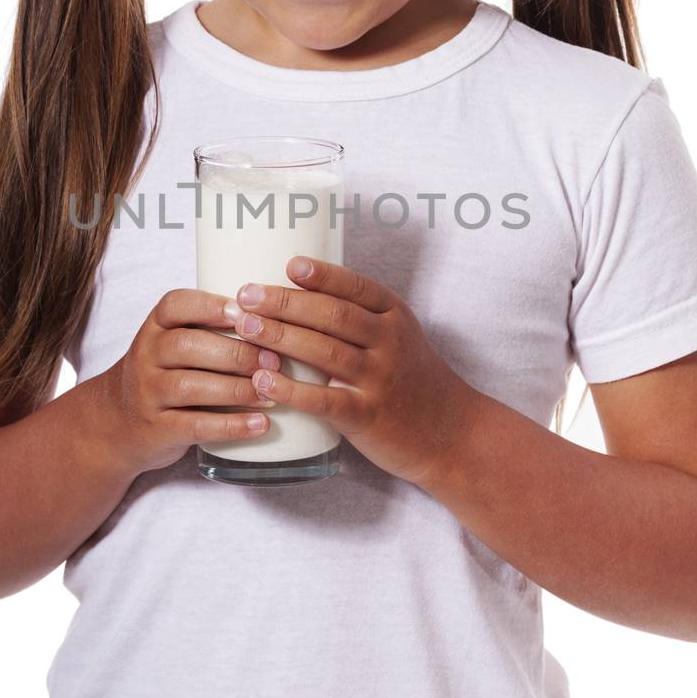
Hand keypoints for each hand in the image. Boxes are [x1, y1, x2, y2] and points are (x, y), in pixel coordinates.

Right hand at [100, 288, 274, 473]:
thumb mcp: (172, 344)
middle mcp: (146, 356)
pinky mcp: (157, 429)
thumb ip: (209, 330)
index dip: (211, 306)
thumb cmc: (163, 375)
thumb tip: (276, 321)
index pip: (175, 305)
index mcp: (155, 328)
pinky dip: (230, 425)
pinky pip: (194, 426)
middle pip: (187, 346)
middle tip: (274, 361)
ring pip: (190, 387)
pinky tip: (260, 423)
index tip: (245, 313)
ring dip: (237, 389)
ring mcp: (147, 393)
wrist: (117, 423)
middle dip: (236, 353)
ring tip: (271, 393)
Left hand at [224, 257, 476, 487]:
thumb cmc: (413, 380)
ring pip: (325, 351)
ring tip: (244, 326)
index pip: (356, 287)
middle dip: (285, 302)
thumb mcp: (398, 336)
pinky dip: (291, 389)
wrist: (452, 433)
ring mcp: (379, 380)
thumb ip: (358, 316)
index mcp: (395, 316)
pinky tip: (263, 379)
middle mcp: (389, 343)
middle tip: (246, 295)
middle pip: (332, 315)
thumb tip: (292, 292)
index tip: (289, 264)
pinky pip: (325, 400)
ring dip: (280, 336)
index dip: (322, 275)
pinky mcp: (367, 417)